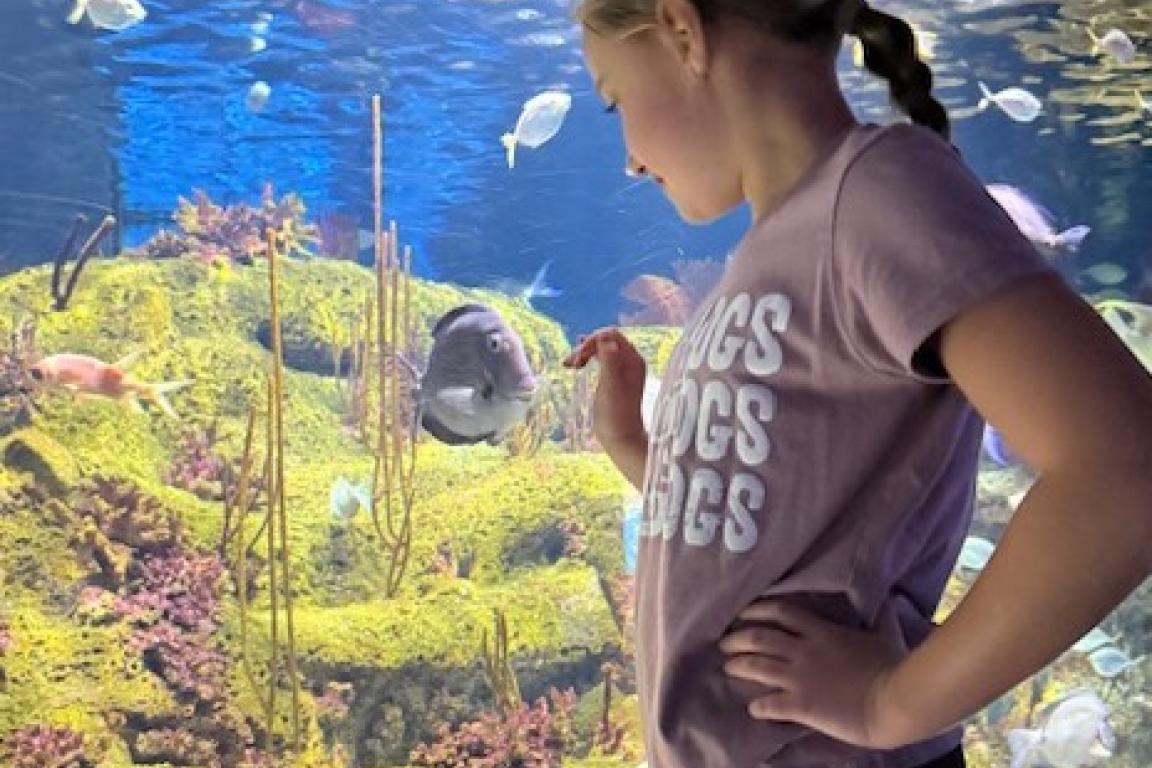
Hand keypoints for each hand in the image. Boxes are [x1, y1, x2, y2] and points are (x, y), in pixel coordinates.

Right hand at [562, 327, 646, 448]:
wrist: (621, 438)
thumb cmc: (615, 414)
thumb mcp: (611, 385)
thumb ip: (609, 359)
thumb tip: (604, 336)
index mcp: (633, 359)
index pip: (611, 335)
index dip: (592, 341)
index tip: (578, 358)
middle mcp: (630, 361)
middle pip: (605, 340)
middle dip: (586, 347)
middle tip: (570, 363)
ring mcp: (623, 370)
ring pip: (601, 350)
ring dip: (585, 353)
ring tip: (569, 364)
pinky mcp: (615, 379)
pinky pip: (601, 360)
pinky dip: (588, 360)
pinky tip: (577, 366)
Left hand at [718, 599, 909, 748]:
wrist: (894, 701)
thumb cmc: (891, 665)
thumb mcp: (884, 633)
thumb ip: (880, 616)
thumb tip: (887, 600)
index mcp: (821, 631)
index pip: (781, 612)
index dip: (758, 609)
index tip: (743, 612)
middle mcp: (804, 650)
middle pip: (760, 638)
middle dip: (737, 639)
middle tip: (724, 643)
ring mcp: (799, 678)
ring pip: (757, 667)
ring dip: (738, 667)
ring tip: (727, 668)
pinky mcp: (801, 705)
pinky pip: (770, 704)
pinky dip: (758, 707)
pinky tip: (753, 709)